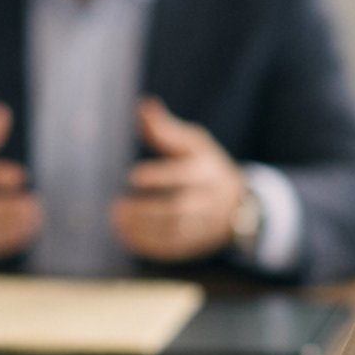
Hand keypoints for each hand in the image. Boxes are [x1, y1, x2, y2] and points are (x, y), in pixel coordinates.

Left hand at [110, 97, 245, 262]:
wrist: (239, 205)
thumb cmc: (205, 166)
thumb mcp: (193, 144)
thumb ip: (165, 129)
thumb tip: (143, 105)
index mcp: (207, 171)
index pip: (185, 175)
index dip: (160, 177)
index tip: (133, 176)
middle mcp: (209, 200)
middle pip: (180, 209)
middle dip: (147, 210)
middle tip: (117, 207)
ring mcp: (205, 226)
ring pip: (175, 232)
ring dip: (143, 229)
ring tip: (115, 219)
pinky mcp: (197, 245)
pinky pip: (173, 249)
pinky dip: (148, 246)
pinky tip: (125, 236)